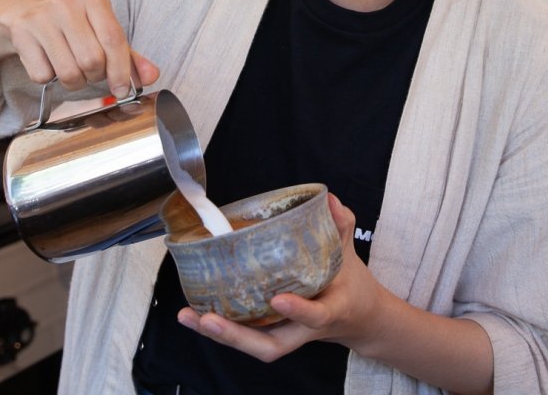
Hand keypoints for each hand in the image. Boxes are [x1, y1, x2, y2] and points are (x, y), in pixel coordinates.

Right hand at [0, 0, 158, 96]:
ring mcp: (41, 16)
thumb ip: (129, 55)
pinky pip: (43, 75)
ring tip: (71, 67)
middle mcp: (66, 2)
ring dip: (74, 81)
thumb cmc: (75, 25)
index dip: (121, 71)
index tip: (122, 90)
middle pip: (92, 60)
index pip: (113, 39)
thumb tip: (152, 76)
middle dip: (95, 76)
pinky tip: (49, 61)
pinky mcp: (22, 32)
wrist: (27, 11)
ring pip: (68, 72)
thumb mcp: (103, 31)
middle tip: (91, 72)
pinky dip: (49, 78)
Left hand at [177, 193, 389, 362]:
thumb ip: (341, 227)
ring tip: (189, 316)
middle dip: (238, 337)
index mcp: (331, 311)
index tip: (278, 298)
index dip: (298, 311)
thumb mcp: (350, 255)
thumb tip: (330, 201)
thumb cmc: (350, 286)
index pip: (316, 316)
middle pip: (271, 346)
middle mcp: (305, 330)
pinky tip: (194, 314)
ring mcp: (286, 333)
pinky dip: (219, 327)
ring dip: (220, 334)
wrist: (358, 319)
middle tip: (209, 319)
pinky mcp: (273, 332)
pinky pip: (246, 335)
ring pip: (253, 345)